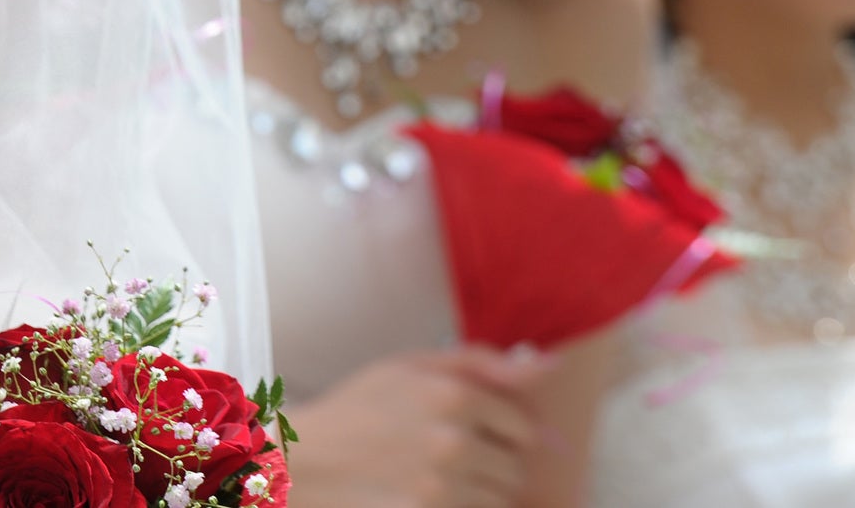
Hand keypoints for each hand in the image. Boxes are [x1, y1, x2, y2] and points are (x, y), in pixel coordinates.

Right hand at [283, 346, 552, 507]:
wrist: (305, 459)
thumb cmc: (359, 407)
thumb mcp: (412, 366)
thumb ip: (481, 362)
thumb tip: (549, 364)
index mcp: (453, 394)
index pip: (522, 426)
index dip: (501, 430)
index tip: (476, 430)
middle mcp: (454, 440)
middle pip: (515, 466)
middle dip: (493, 462)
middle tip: (453, 454)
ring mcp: (442, 486)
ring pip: (500, 498)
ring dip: (479, 491)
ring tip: (439, 475)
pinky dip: (460, 506)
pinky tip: (429, 492)